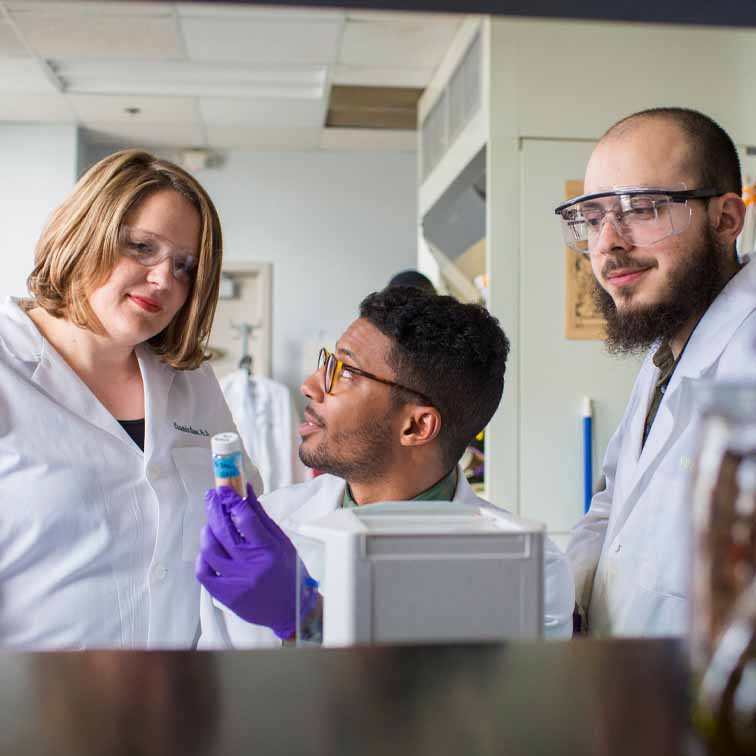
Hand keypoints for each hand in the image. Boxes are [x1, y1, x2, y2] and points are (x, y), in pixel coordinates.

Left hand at [195, 484, 317, 639]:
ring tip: (210, 525)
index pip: (245, 519)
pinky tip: (208, 550)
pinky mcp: (225, 595)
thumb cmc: (289, 574)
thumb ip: (262, 518)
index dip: (232, 501)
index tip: (225, 491)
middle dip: (214, 509)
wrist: (291, 610)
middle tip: (211, 498)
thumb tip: (247, 492)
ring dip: (207, 532)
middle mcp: (251, 566)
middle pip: (224, 531)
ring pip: (210, 550)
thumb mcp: (282, 543)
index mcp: (269, 550)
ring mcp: (236, 581)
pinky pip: (203, 572)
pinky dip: (202, 557)